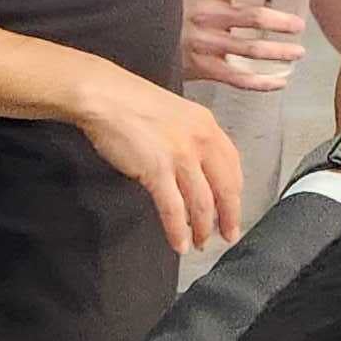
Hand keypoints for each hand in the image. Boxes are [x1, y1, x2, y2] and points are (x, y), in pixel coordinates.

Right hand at [68, 62, 244, 254]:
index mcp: (207, 126)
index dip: (236, 193)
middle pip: (225, 188)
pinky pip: (173, 209)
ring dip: (204, 228)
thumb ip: (191, 140)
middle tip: (228, 236)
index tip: (234, 209)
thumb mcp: (176, 115)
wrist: (105, 96)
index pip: (233, 166)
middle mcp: (200, 141)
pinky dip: (178, 231)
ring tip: (201, 243)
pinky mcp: (157, 170)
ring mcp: (180, 156)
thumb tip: (197, 171)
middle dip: (229, 217)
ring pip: (202, 203)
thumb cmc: (133, 104)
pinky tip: (179, 244)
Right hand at [181, 0, 310, 93]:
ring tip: (297, 52)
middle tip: (299, 26)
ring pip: (252, 49)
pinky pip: (239, 78)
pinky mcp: (203, 68)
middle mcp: (208, 17)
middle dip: (282, 23)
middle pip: (255, 18)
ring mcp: (206, 44)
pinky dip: (263, 82)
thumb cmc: (170, 15)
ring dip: (279, 52)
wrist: (138, 37)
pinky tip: (279, 81)